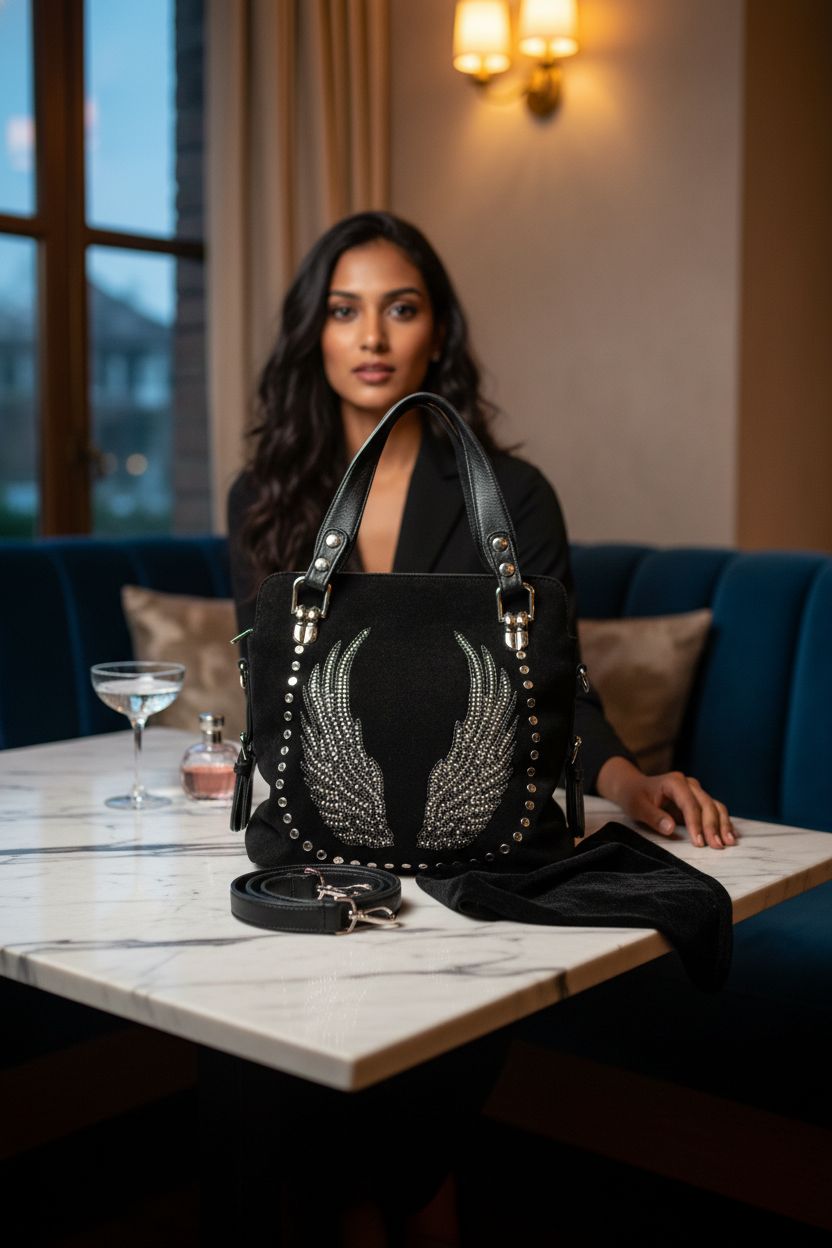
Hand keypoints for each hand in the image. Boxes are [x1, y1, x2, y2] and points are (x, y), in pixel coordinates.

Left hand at [595, 756, 735, 848]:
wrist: (634, 787)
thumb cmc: (634, 796)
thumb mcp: (637, 806)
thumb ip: (653, 817)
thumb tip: (671, 828)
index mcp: (674, 782)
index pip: (689, 803)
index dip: (695, 823)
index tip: (698, 842)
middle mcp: (689, 784)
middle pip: (706, 804)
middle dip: (712, 826)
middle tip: (716, 846)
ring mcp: (696, 791)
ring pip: (715, 806)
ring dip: (723, 824)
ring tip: (728, 843)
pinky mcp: (698, 800)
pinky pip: (715, 810)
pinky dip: (723, 823)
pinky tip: (729, 836)